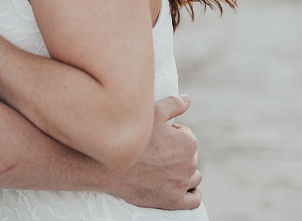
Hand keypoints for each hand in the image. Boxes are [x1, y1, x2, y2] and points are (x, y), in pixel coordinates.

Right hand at [112, 95, 201, 209]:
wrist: (108, 165)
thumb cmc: (130, 136)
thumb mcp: (151, 112)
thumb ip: (173, 104)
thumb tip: (187, 100)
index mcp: (188, 143)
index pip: (186, 135)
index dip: (171, 133)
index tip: (156, 136)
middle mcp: (189, 165)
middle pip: (189, 157)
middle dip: (177, 153)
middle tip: (156, 151)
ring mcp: (181, 185)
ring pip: (194, 177)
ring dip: (184, 172)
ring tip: (164, 168)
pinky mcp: (172, 201)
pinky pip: (193, 200)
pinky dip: (191, 194)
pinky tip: (182, 187)